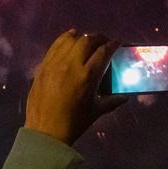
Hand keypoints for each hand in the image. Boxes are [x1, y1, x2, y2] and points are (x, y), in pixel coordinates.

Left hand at [25, 30, 126, 144]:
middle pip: (87, 40)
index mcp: (87, 76)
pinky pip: (55, 45)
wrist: (46, 131)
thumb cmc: (74, 122)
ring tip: (87, 40)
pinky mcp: (43, 65)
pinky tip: (70, 39)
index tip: (117, 43)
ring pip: (70, 39)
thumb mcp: (96, 111)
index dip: (113, 44)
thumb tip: (125, 97)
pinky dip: (64, 39)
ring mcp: (55, 63)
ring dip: (82, 37)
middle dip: (99, 38)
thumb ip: (112, 101)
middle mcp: (71, 64)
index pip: (103, 51)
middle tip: (104, 42)